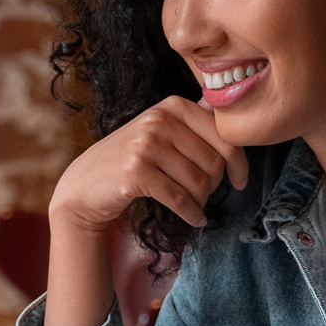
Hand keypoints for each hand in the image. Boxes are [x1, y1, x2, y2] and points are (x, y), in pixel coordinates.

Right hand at [50, 96, 247, 234]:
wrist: (85, 185)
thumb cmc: (131, 160)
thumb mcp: (160, 131)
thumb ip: (192, 121)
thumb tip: (230, 110)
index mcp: (173, 106)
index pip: (224, 134)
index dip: (239, 162)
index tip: (241, 180)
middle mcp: (159, 120)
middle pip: (214, 160)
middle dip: (216, 185)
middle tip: (206, 196)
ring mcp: (146, 145)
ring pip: (199, 182)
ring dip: (202, 201)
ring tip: (195, 206)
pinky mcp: (136, 172)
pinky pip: (180, 199)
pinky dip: (192, 214)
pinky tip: (195, 219)